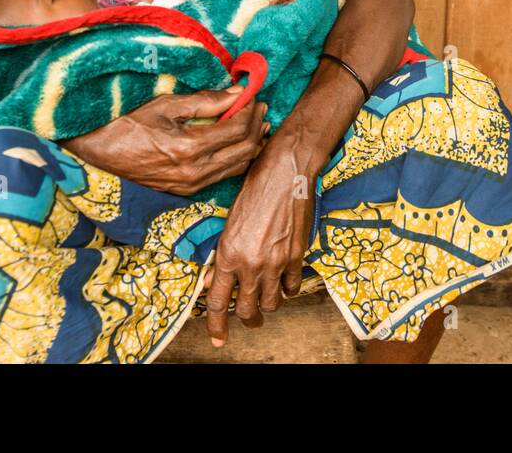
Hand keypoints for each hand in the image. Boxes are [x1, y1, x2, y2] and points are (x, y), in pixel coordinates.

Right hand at [60, 90, 268, 195]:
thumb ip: (205, 100)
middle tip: (260, 108)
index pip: (237, 129)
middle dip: (257, 127)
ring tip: (256, 125)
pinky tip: (237, 145)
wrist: (96, 152)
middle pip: (244, 150)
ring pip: (237, 167)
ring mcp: (190, 186)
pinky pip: (222, 176)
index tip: (254, 95)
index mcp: (189, 147)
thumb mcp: (166, 104)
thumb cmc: (127, 122)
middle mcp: (194, 172)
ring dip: (251, 145)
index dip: (251, 110)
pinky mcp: (185, 192)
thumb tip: (237, 92)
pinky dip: (236, 159)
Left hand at [203, 129, 321, 346]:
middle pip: (246, 311)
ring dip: (266, 305)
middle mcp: (251, 263)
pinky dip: (287, 289)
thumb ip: (223, 255)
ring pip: (270, 304)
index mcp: (228, 254)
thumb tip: (215, 279)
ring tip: (265, 298)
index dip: (217, 326)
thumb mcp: (229, 222)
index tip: (218, 338)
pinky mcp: (296, 257)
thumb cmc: (254, 189)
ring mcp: (276, 262)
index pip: (218, 303)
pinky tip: (284, 280)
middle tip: (247, 318)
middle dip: (246, 320)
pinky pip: (292, 288)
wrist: (286, 172)